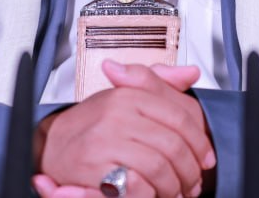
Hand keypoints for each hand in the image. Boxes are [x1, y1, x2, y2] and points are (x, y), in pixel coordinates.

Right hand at [34, 61, 215, 197]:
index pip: (180, 118)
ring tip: (174, 191)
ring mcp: (105, 140)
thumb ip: (158, 84)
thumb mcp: (125, 95)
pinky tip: (152, 194)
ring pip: (159, 168)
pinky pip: (137, 185)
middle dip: (189, 171)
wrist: (52, 145)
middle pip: (174, 146)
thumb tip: (188, 73)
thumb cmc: (92, 124)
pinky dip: (150, 194)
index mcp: (130, 94)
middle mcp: (117, 114)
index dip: (199, 142)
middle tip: (192, 182)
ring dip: (172, 187)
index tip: (205, 158)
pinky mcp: (94, 166)